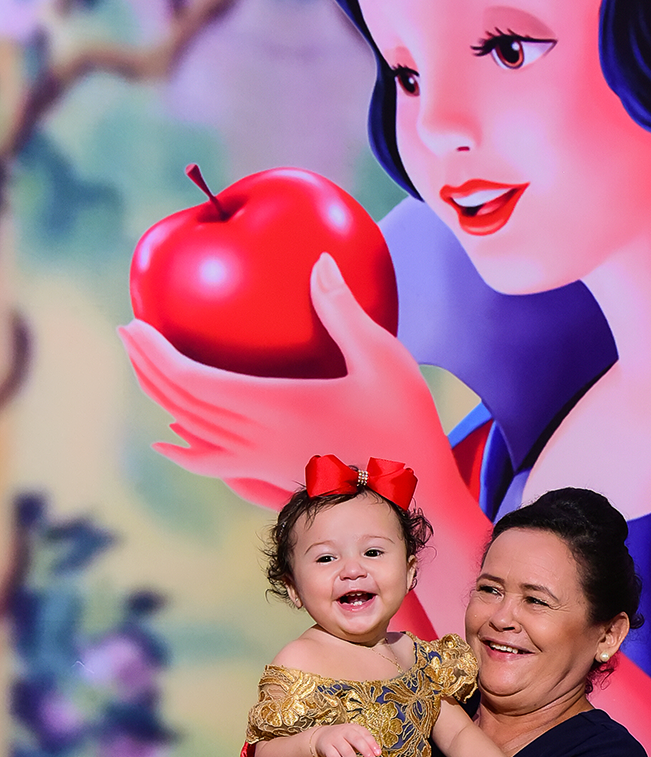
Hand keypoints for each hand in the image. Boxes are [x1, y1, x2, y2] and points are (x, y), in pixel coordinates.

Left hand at [119, 254, 445, 505]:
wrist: (416, 495)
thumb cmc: (406, 426)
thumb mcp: (385, 360)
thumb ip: (345, 311)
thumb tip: (319, 260)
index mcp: (276, 407)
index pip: (194, 381)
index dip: (156, 354)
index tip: (134, 325)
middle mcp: (259, 439)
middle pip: (183, 404)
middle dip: (148, 369)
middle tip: (128, 334)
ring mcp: (264, 462)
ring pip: (194, 432)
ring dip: (162, 399)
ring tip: (144, 368)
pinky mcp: (274, 476)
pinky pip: (214, 464)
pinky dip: (185, 452)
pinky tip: (170, 443)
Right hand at [311, 723, 380, 756]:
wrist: (321, 737)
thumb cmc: (342, 739)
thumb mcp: (354, 737)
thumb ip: (365, 743)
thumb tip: (375, 754)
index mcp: (353, 728)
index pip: (365, 734)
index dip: (372, 744)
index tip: (378, 753)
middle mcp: (344, 732)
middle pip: (356, 740)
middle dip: (366, 751)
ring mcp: (334, 739)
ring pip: (346, 751)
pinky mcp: (326, 748)